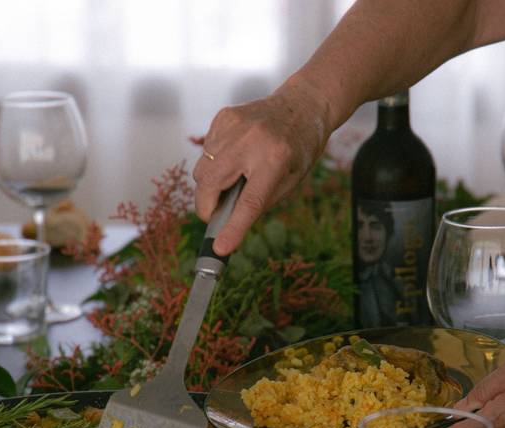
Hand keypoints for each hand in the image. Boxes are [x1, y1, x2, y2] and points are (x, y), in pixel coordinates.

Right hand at [192, 82, 330, 254]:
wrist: (302, 103)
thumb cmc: (300, 146)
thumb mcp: (290, 180)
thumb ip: (260, 202)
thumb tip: (229, 223)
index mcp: (276, 158)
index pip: (249, 201)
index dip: (233, 227)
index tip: (220, 247)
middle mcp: (251, 140)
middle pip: (210, 183)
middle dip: (207, 206)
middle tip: (217, 214)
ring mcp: (233, 125)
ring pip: (202, 169)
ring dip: (211, 184)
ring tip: (236, 176)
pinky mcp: (222, 117)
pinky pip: (206, 151)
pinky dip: (214, 162)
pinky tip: (235, 155)